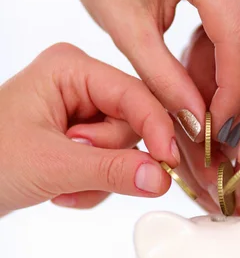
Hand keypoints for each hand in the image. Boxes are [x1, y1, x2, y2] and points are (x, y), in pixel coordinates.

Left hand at [0, 43, 177, 216]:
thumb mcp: (52, 164)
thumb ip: (111, 170)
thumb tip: (161, 177)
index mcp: (70, 69)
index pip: (135, 95)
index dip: (156, 129)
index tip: (169, 162)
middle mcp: (79, 85)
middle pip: (133, 125)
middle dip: (109, 158)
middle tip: (75, 170)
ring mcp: (80, 112)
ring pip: (125, 149)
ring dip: (99, 176)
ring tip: (63, 183)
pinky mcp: (80, 138)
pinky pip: (111, 163)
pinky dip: (92, 184)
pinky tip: (63, 189)